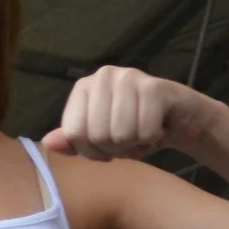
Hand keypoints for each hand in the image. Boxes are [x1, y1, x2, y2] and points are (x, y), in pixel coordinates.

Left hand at [41, 67, 227, 161]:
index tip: (105, 148)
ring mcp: (129, 77)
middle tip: (128, 142)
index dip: (90, 152)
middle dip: (114, 150)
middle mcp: (103, 76)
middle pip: (96, 136)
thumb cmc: (133, 129)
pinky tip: (156, 128)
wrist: (179, 119)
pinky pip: (144, 132)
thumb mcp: (97, 139)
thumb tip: (48, 142)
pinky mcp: (154, 86)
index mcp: (83, 88)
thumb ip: (72, 141)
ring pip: (120, 135)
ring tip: (141, 134)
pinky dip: (151, 140)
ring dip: (134, 146)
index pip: (73, 134)